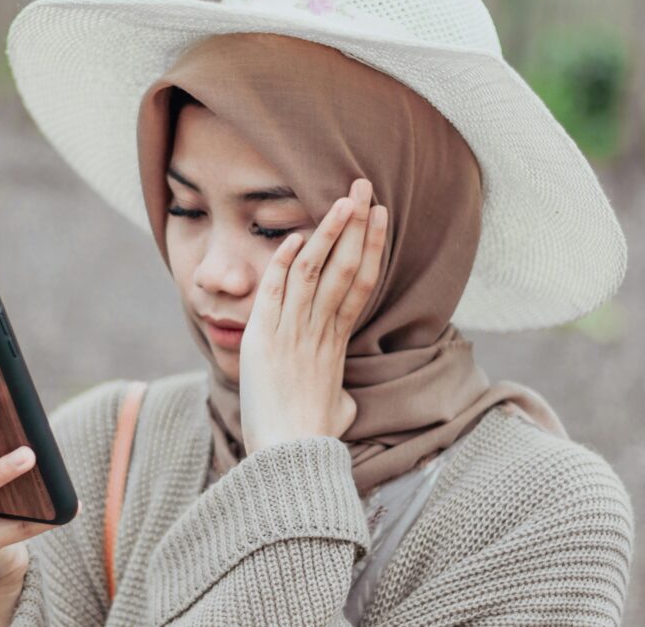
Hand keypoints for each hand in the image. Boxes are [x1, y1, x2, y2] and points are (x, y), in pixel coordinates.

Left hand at [238, 178, 386, 453]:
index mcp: (338, 344)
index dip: (371, 248)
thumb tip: (341, 404)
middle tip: (365, 189)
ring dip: (327, 232)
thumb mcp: (335, 413)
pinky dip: (282, 264)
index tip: (379, 218)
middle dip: (356, 225)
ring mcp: (293, 332)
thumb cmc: (313, 440)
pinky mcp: (265, 339)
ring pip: (314, 271)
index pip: (360, 284)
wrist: (291, 456)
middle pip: (344, 267)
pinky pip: (275, 293)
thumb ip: (338, 397)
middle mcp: (320, 331)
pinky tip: (290, 237)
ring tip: (341, 200)